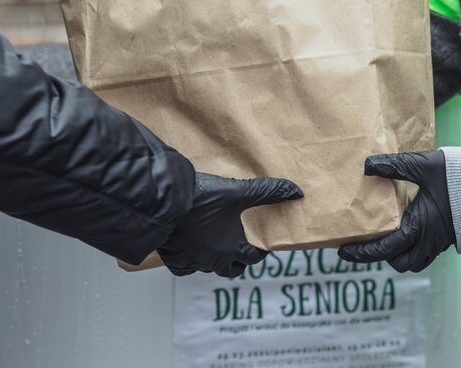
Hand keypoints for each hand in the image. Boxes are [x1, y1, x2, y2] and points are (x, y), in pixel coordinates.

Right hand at [159, 172, 301, 277]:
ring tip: (218, 244)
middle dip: (240, 260)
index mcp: (232, 249)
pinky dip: (191, 262)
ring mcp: (192, 262)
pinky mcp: (173, 259)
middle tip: (242, 247)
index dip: (260, 250)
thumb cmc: (201, 198)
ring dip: (216, 259)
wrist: (164, 202)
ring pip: (209, 268)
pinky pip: (185, 268)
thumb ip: (268, 192)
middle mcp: (213, 261)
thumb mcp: (238, 192)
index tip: (262, 244)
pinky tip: (192, 250)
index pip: (254, 257)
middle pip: (233, 269)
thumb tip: (296, 191)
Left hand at [337, 151, 453, 272]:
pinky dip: (412, 250)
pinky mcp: (448, 237)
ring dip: (397, 256)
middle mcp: (429, 240)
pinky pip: (426, 254)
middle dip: (379, 257)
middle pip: (399, 263)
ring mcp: (440, 241)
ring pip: (414, 262)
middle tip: (362, 245)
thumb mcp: (422, 166)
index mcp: (419, 227)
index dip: (361, 253)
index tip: (343, 251)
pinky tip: (405, 232)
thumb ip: (394, 166)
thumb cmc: (457, 175)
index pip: (384, 249)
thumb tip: (367, 165)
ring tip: (382, 240)